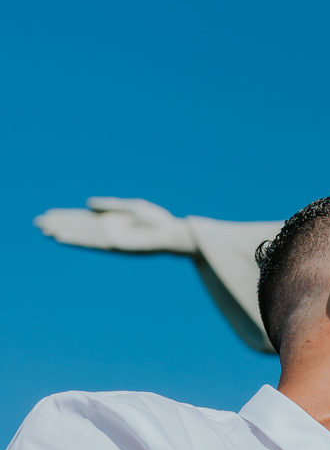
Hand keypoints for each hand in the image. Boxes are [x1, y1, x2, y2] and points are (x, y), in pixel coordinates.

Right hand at [33, 198, 195, 254]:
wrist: (172, 233)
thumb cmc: (157, 221)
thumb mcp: (131, 208)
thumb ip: (110, 205)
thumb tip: (88, 204)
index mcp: (110, 221)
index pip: (82, 219)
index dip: (66, 216)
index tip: (48, 214)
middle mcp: (107, 231)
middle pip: (77, 226)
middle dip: (59, 224)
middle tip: (37, 223)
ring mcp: (110, 238)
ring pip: (80, 234)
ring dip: (63, 232)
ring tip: (44, 229)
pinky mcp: (115, 245)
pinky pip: (91, 241)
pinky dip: (76, 239)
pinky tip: (62, 237)